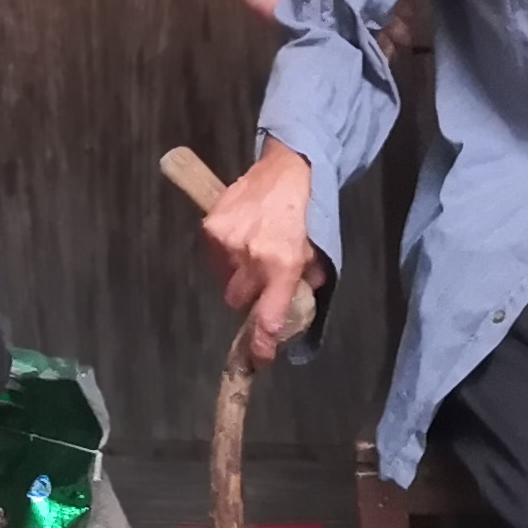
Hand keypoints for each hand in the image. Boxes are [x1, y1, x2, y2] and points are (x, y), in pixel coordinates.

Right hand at [201, 140, 327, 363]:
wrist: (285, 170)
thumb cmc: (304, 211)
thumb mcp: (315, 249)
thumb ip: (308, 278)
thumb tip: (302, 298)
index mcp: (282, 265)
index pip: (267, 316)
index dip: (262, 343)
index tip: (260, 358)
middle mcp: (252, 257)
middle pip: (238, 301)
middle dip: (248, 296)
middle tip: (259, 281)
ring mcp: (228, 242)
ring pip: (224, 279)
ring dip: (235, 274)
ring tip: (250, 252)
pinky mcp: (211, 227)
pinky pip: (213, 256)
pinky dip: (224, 254)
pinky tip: (239, 237)